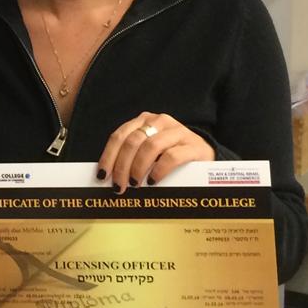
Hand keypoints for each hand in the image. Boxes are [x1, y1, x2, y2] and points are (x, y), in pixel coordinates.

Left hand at [98, 111, 213, 190]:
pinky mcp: (193, 145)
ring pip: (150, 146)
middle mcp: (159, 121)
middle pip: (132, 142)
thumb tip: (107, 177)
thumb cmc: (170, 155)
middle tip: (119, 186)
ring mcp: (178, 131)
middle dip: (122, 166)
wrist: (205, 155)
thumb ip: (130, 156)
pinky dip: (159, 169)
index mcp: (144, 121)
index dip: (108, 156)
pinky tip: (153, 181)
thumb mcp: (148, 152)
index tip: (102, 176)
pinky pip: (172, 156)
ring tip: (135, 184)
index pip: (119, 136)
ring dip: (138, 167)